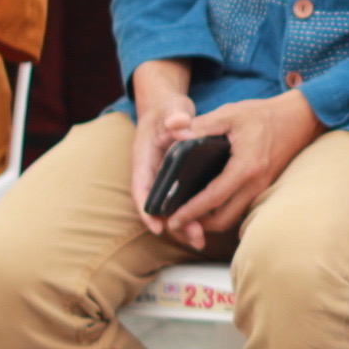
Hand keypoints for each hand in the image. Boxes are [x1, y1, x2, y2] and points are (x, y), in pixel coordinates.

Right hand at [129, 67, 196, 227]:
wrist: (168, 109)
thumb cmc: (167, 109)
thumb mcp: (170, 110)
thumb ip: (174, 117)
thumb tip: (179, 123)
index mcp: (144, 158)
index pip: (142, 186)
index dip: (147, 207)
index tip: (157, 226)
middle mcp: (151, 172)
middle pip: (157, 204)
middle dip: (173, 224)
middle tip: (194, 238)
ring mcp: (162, 178)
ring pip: (169, 206)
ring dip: (184, 223)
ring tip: (201, 239)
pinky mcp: (175, 181)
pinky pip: (180, 201)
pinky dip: (191, 213)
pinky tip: (206, 225)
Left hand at [158, 91, 321, 249]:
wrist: (299, 119)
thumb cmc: (264, 115)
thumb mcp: (230, 114)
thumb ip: (202, 125)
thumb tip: (175, 134)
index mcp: (245, 167)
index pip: (214, 198)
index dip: (191, 211)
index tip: (173, 220)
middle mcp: (255, 184)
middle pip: (223, 220)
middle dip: (198, 224)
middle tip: (176, 220)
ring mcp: (261, 189)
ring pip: (233, 218)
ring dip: (210, 221)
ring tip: (189, 214)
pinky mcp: (264, 188)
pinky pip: (240, 209)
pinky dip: (223, 212)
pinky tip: (208, 203)